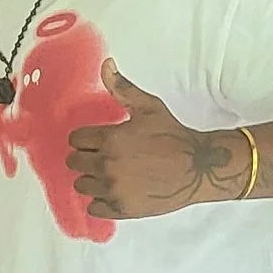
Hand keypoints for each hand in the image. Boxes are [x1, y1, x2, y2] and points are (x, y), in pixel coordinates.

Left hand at [68, 62, 253, 220]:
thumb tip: (106, 64)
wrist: (198, 167)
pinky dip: (100, 201)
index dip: (84, 139)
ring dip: (91, 179)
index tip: (95, 140)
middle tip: (102, 156)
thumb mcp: (148, 107)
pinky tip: (113, 192)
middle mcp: (106, 165)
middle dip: (85, 157)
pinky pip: (94, 208)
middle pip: (74, 162)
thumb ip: (122, 88)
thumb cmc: (172, 135)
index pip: (74, 140)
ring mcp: (114, 189)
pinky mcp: (124, 208)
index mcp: (109, 139)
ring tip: (108, 174)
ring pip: (81, 184)